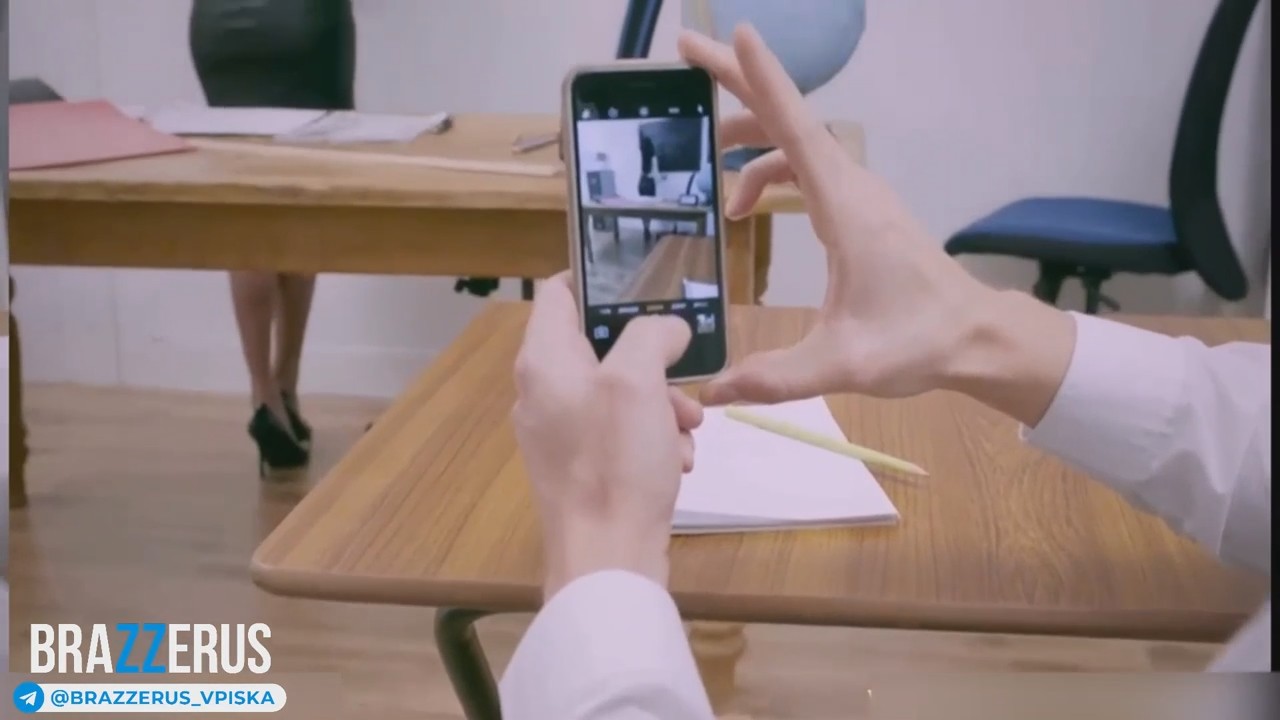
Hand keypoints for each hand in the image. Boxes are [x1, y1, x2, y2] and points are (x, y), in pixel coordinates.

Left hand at [512, 273, 703, 598]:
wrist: (608, 560)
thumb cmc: (615, 463)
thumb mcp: (638, 381)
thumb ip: (651, 335)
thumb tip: (667, 329)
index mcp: (543, 361)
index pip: (559, 292)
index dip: (599, 278)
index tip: (646, 282)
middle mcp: (542, 392)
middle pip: (599, 345)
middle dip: (651, 356)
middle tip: (685, 368)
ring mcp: (558, 434)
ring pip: (618, 392)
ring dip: (661, 401)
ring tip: (689, 426)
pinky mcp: (579, 469)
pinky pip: (619, 433)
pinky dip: (652, 438)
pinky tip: (677, 461)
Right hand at [679, 26, 1071, 418]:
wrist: (974, 337)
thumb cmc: (917, 342)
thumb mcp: (843, 363)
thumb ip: (775, 377)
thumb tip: (711, 391)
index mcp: (846, 207)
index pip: (798, 131)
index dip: (764, 82)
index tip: (736, 35)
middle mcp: (851, 186)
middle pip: (787, 118)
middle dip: (737, 83)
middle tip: (687, 51)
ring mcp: (857, 192)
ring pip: (794, 141)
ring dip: (748, 139)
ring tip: (706, 164)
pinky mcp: (858, 207)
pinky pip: (804, 167)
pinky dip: (768, 172)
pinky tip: (746, 210)